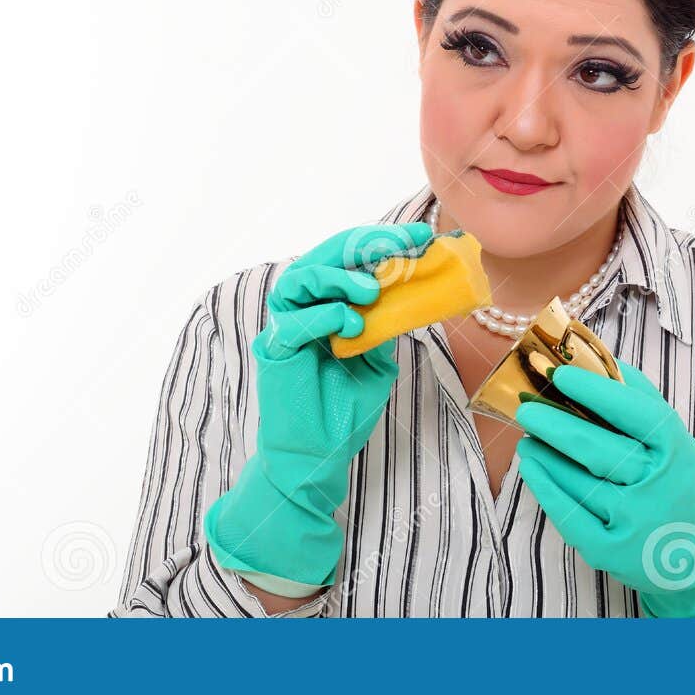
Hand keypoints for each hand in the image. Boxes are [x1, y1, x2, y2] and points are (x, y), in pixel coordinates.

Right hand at [203, 220, 432, 589]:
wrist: (318, 455)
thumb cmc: (344, 408)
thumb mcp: (378, 357)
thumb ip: (385, 323)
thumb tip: (413, 287)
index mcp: (329, 304)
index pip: (351, 259)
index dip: (382, 242)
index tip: (421, 238)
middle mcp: (304, 308)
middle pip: (323, 257)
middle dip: (363, 245)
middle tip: (398, 245)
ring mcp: (286, 326)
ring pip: (300, 278)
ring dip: (339, 276)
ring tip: (371, 291)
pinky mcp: (274, 350)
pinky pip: (293, 321)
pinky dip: (324, 316)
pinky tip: (351, 325)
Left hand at [515, 359, 694, 616]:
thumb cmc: (679, 485)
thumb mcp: (677, 443)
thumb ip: (645, 404)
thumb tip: (605, 363)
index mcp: (676, 453)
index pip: (635, 414)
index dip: (596, 391)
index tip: (561, 375)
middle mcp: (657, 489)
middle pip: (597, 450)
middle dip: (555, 426)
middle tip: (525, 408)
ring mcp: (633, 523)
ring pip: (578, 481)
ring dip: (545, 454)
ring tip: (527, 436)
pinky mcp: (611, 551)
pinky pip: (569, 515)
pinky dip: (546, 488)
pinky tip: (531, 468)